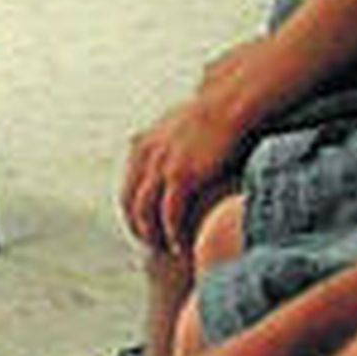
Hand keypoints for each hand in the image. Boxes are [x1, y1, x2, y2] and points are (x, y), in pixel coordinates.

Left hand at [119, 91, 246, 253]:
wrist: (228, 105)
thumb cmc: (213, 116)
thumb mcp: (178, 126)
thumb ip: (168, 143)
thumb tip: (171, 154)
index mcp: (143, 145)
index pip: (128, 188)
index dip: (133, 212)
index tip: (144, 228)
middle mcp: (146, 156)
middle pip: (131, 202)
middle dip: (137, 227)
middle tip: (151, 245)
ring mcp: (161, 166)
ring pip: (145, 212)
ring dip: (153, 235)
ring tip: (164, 250)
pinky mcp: (181, 175)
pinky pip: (170, 213)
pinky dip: (172, 233)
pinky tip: (179, 245)